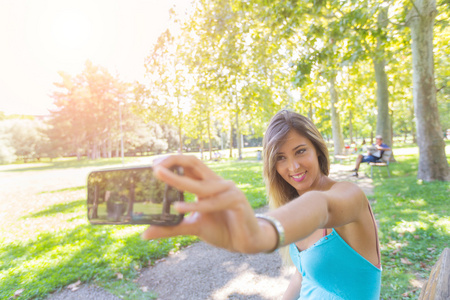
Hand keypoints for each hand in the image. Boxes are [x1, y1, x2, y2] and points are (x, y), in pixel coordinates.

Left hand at [141, 155, 264, 252]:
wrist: (246, 242)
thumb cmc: (222, 229)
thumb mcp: (192, 227)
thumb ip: (171, 228)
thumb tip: (145, 234)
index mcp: (206, 184)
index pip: (189, 165)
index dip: (172, 161)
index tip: (153, 165)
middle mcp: (216, 183)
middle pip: (195, 163)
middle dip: (174, 161)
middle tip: (154, 166)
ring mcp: (228, 190)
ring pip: (200, 184)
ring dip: (178, 180)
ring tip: (159, 176)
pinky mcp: (237, 201)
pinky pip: (213, 202)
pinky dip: (195, 205)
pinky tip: (179, 207)